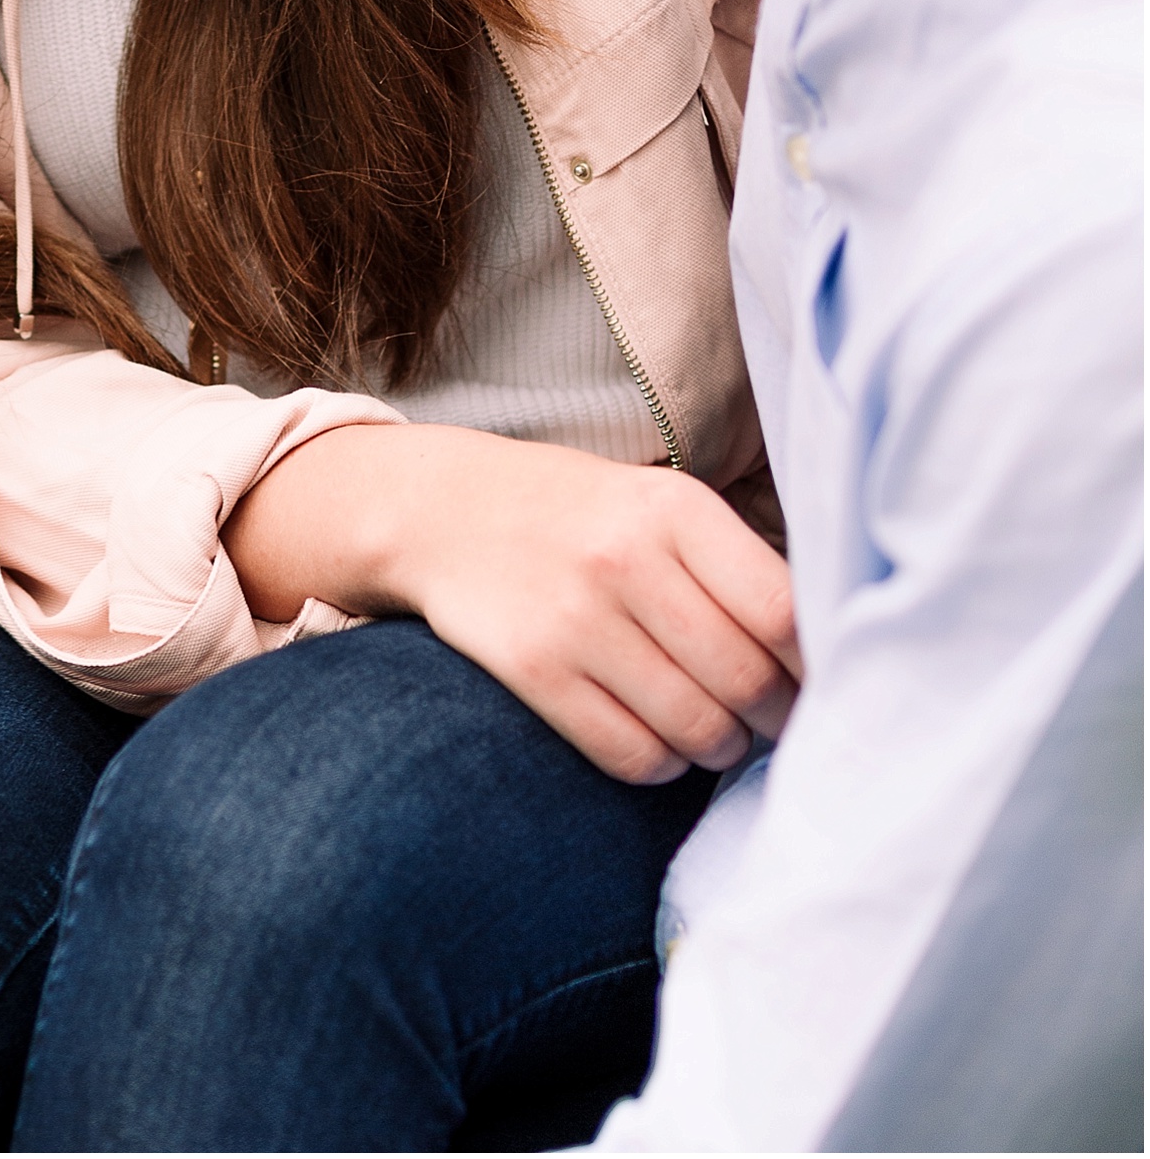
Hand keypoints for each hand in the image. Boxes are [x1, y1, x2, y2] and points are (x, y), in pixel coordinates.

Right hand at [223, 422, 799, 785]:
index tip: (820, 686)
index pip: (782, 613)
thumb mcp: (660, 507)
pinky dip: (659, 764)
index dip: (815, 669)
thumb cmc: (582, 516)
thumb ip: (735, 569)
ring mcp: (576, 617)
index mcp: (675, 510)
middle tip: (768, 720)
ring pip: (696, 730)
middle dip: (773, 719)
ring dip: (718, 747)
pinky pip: (631, 755)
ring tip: (711, 727)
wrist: (447, 509)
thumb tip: (823, 663)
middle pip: (746, 681)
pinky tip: (654, 737)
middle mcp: (626, 559)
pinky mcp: (533, 669)